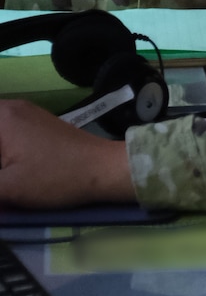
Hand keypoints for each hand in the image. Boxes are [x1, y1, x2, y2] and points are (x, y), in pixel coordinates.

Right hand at [0, 100, 134, 206]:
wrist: (105, 170)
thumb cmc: (57, 178)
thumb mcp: (8, 188)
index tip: (0, 175)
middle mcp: (9, 107)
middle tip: (2, 178)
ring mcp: (26, 113)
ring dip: (0, 157)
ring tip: (5, 178)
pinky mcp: (38, 124)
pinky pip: (6, 129)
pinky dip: (3, 149)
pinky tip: (7, 168)